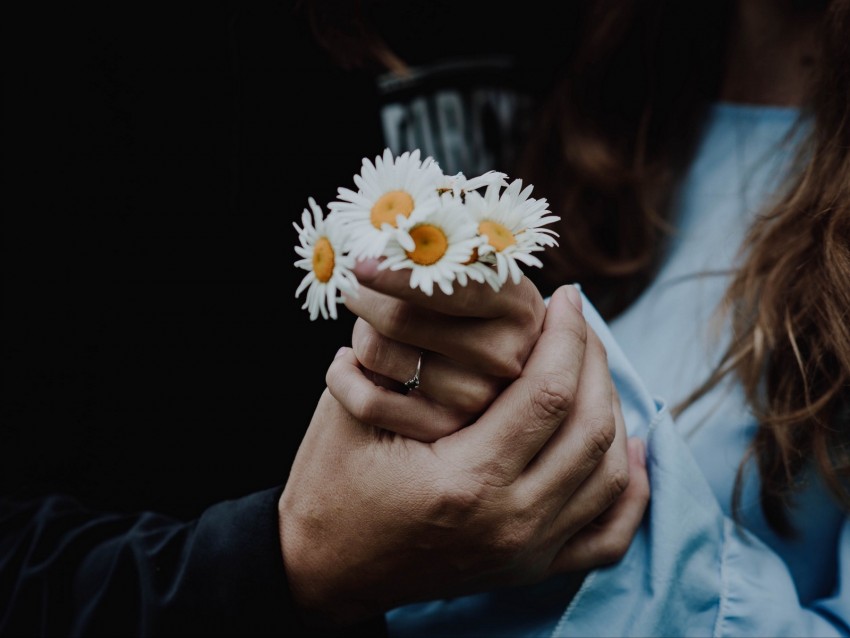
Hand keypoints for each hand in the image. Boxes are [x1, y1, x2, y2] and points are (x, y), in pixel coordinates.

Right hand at [279, 286, 648, 627]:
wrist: (325, 567)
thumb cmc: (332, 483)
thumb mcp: (355, 411)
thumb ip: (411, 359)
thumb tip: (472, 299)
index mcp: (465, 481)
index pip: (548, 392)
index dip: (566, 335)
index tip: (566, 297)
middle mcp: (509, 523)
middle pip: (591, 427)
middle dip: (595, 360)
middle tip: (579, 323)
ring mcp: (526, 553)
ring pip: (609, 472)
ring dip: (613, 409)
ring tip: (592, 366)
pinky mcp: (530, 568)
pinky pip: (609, 533)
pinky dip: (631, 488)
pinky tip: (631, 448)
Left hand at [341, 257, 546, 439]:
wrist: (483, 356)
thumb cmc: (463, 294)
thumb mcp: (468, 266)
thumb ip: (433, 256)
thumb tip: (374, 251)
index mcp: (517, 304)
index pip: (452, 287)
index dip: (400, 273)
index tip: (359, 262)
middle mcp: (506, 355)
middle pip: (399, 319)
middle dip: (364, 297)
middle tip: (356, 286)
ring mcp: (479, 399)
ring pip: (376, 351)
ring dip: (360, 333)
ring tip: (373, 328)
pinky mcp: (444, 431)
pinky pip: (367, 401)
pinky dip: (343, 376)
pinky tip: (349, 363)